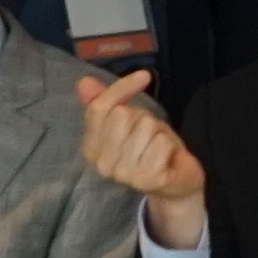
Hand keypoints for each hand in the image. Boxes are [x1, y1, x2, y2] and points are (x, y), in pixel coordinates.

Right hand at [73, 68, 207, 252]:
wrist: (174, 182)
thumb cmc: (147, 148)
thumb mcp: (126, 121)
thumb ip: (105, 101)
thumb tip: (83, 82)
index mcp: (90, 147)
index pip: (99, 108)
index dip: (122, 87)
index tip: (144, 76)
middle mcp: (101, 164)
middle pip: (122, 114)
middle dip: (142, 117)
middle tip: (147, 135)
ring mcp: (123, 174)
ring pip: (145, 126)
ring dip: (157, 132)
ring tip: (156, 148)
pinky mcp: (147, 179)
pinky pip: (161, 142)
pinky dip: (168, 145)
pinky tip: (165, 159)